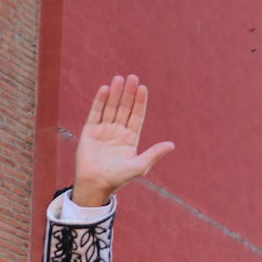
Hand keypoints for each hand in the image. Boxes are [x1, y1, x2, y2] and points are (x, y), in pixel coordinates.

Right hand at [72, 74, 174, 206]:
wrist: (95, 184)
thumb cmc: (118, 178)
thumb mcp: (139, 166)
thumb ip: (154, 154)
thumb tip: (172, 145)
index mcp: (130, 138)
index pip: (137, 116)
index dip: (140, 102)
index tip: (143, 88)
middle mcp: (117, 132)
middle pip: (124, 108)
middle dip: (128, 93)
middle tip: (133, 77)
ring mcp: (103, 130)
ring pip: (111, 107)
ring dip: (115, 93)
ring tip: (119, 78)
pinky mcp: (89, 131)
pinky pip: (95, 113)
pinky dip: (100, 101)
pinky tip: (105, 89)